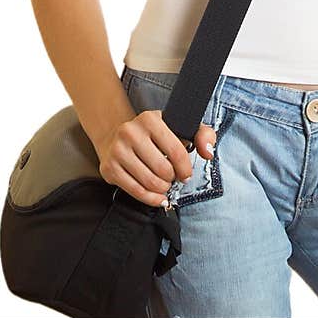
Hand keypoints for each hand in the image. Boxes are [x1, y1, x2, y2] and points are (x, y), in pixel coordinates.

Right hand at [96, 112, 216, 206]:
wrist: (115, 135)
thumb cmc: (153, 134)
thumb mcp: (178, 126)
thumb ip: (202, 135)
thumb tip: (207, 153)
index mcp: (150, 119)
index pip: (176, 150)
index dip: (185, 168)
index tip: (186, 174)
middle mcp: (130, 132)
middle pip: (162, 169)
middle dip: (172, 179)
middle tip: (173, 179)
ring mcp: (117, 150)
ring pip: (149, 182)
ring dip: (162, 189)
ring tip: (165, 185)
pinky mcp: (109, 168)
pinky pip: (135, 191)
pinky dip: (150, 199)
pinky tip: (158, 197)